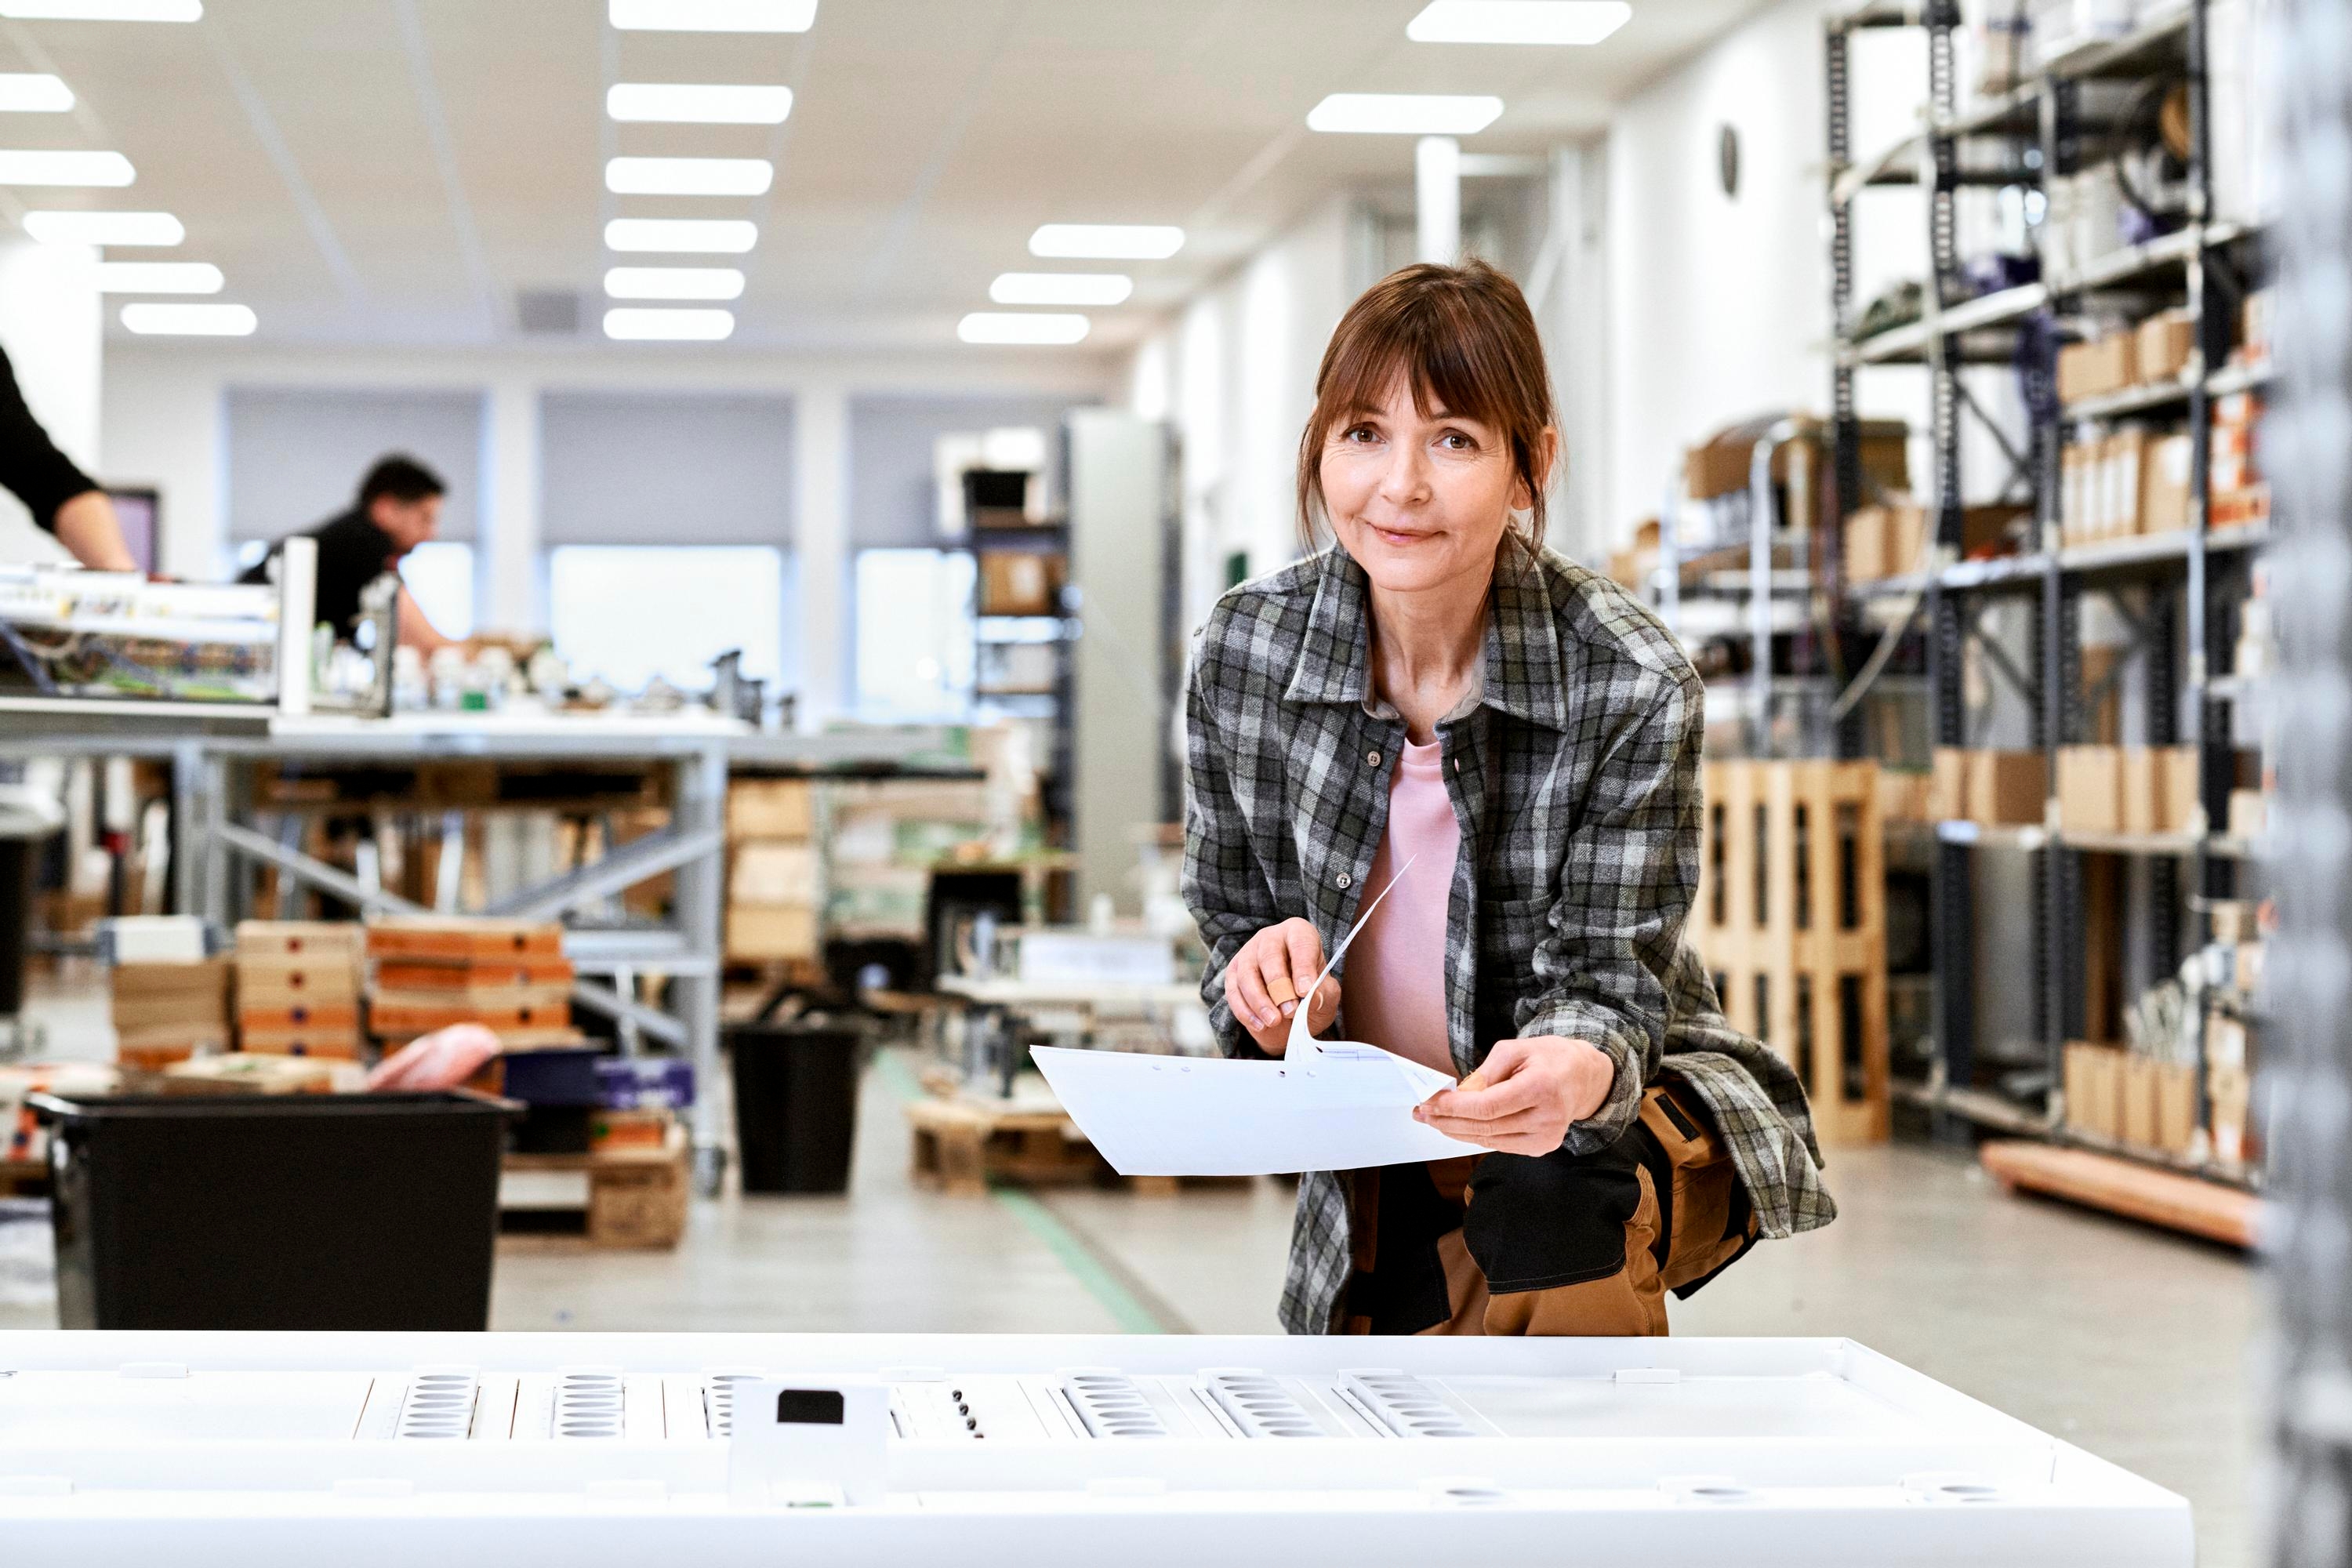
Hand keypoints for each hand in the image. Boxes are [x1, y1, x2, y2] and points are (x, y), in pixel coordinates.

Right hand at [1223, 918, 1338, 1055]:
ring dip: (1260, 1000)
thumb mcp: (1327, 995)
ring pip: (1247, 974)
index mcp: (1299, 934)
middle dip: (1279, 986)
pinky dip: (1245, 1011)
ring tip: (1274, 1021)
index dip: (1303, 967)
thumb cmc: (1311, 994)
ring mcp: (1248, 954)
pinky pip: (1234, 991)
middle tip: (1290, 1011)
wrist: (1291, 1014)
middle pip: (1269, 955)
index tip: (1305, 991)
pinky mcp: (1233, 974)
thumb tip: (1311, 996)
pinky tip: (1260, 1025)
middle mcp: (1271, 938)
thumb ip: (1323, 994)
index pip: (1300, 943)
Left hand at [1413, 1036, 1616, 1154]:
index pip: (1489, 1106)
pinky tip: (1457, 1127)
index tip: (1429, 1102)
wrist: (1583, 1077)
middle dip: (1448, 1121)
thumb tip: (1459, 1095)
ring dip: (1457, 1132)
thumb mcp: (1515, 1049)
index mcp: (1542, 1087)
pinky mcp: (1543, 1147)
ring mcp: (1548, 1137)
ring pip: (1490, 1140)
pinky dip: (1477, 1136)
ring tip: (1433, 1120)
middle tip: (1422, 1113)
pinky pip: (1501, 1145)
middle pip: (1486, 1127)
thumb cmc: (1547, 1057)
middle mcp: (1548, 1117)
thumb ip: (1486, 1072)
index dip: (1455, 1108)